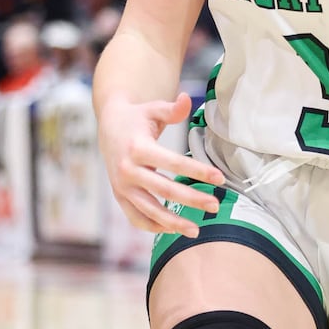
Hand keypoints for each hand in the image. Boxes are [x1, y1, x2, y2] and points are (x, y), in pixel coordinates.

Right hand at [98, 92, 225, 237]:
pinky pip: (136, 218)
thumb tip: (186, 99)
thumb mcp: (153, 109)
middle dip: (192, 199)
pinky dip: (154, 227)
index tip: (219, 178)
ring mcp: (122, 186)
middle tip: (215, 205)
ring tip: (196, 230)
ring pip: (149, 210)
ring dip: (174, 222)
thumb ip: (171, 109)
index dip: (197, 171)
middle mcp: (128, 170)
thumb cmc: (137, 117)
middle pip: (164, 190)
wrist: (109, 127)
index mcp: (138, 147)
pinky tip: (173, 230)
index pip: (172, 162)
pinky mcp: (120, 196)